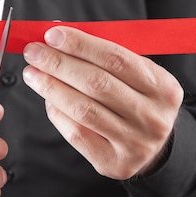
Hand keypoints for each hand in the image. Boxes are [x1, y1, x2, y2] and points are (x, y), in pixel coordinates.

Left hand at [22, 26, 182, 179]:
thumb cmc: (137, 102)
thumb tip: (57, 36)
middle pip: (97, 83)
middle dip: (59, 64)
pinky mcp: (113, 162)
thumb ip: (102, 56)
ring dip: (51, 87)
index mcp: (163, 87)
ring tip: (32, 74)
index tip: (52, 34)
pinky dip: (57, 113)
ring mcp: (134, 142)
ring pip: (83, 109)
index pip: (116, 58)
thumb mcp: (136, 76)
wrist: (154, 148)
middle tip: (33, 52)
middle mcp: (152, 116)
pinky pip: (77, 134)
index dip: (81, 45)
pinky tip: (47, 99)